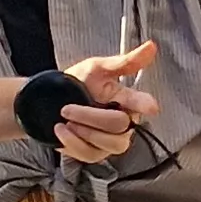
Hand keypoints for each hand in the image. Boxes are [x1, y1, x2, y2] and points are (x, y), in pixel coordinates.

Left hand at [52, 41, 162, 163]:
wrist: (49, 101)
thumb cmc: (78, 83)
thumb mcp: (97, 68)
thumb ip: (123, 62)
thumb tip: (152, 46)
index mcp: (128, 101)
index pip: (142, 103)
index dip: (145, 105)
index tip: (150, 107)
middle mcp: (125, 123)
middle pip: (119, 126)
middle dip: (90, 117)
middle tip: (67, 109)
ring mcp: (111, 141)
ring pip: (108, 144)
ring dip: (83, 131)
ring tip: (64, 120)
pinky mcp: (95, 154)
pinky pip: (90, 154)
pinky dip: (73, 143)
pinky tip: (61, 130)